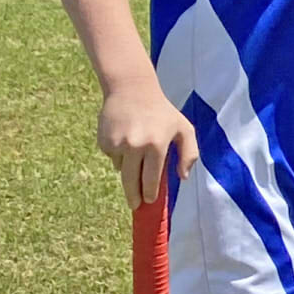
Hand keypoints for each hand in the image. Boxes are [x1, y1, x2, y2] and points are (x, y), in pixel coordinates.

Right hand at [97, 78, 197, 208]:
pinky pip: (112, 157)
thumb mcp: (183, 128)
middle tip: (135, 205)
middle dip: (134, 197)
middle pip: (132, 182)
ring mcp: (117, 144)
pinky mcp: (104, 141)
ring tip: (135, 151)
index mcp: (156, 145)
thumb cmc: (162, 111)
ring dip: (128, 169)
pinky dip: (118, 154)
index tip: (149, 201)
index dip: (150, 193)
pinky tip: (125, 139)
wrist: (132, 89)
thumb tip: (182, 177)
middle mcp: (135, 146)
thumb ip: (189, 153)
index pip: (151, 179)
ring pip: (121, 169)